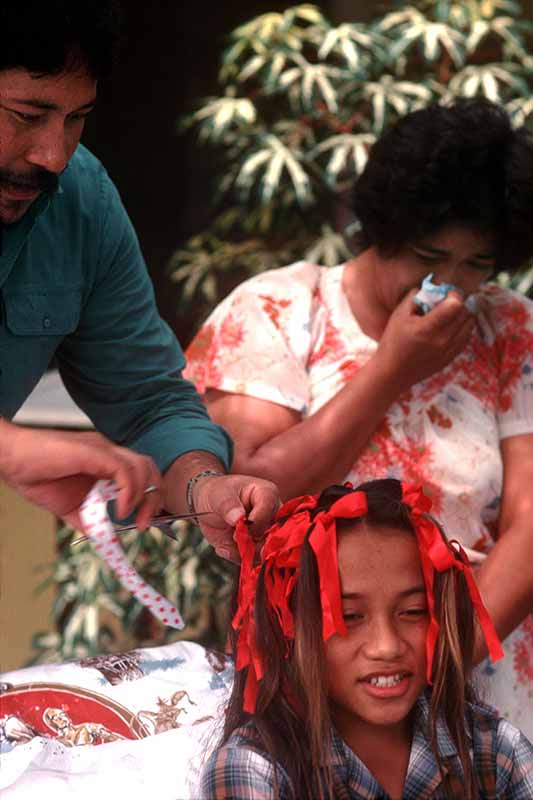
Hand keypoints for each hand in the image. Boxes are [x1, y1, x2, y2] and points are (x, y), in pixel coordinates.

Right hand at [0, 420, 161, 529]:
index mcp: (106, 463)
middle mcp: (109, 453)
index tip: (144, 522)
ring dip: (144, 496)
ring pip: (142, 466)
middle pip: (149, 468)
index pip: (143, 474)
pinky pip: (123, 469)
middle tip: (144, 524)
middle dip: (154, 498)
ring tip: (131, 518)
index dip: (150, 497)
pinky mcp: (94, 451)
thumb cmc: (37, 477)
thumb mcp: (71, 509)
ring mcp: (103, 450)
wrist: (12, 461)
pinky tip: (120, 509)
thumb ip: (92, 524)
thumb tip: (111, 544)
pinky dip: (128, 491)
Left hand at [191, 473, 279, 561]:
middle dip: (254, 543)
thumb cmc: (217, 494)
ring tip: (225, 542)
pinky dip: (236, 556)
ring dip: (243, 552)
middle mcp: (273, 515)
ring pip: (264, 551)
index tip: (237, 526)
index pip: (269, 509)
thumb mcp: (217, 495)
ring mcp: (267, 533)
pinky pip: (252, 559)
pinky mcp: (258, 548)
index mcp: (267, 494)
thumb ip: (227, 505)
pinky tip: (223, 547)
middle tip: (234, 539)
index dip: (255, 521)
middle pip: (274, 534)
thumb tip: (238, 518)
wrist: (210, 506)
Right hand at [375, 289, 475, 390]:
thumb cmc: (393, 341)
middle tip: (448, 300)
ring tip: (451, 312)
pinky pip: (467, 336)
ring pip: (469, 323)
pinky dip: (464, 326)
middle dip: (459, 301)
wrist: (392, 372)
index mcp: (427, 328)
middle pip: (465, 312)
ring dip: (464, 313)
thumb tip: (431, 286)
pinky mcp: (451, 357)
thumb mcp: (399, 315)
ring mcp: (449, 350)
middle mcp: (442, 340)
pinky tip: (453, 324)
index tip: (446, 293)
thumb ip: (415, 296)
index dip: (453, 294)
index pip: (455, 304)